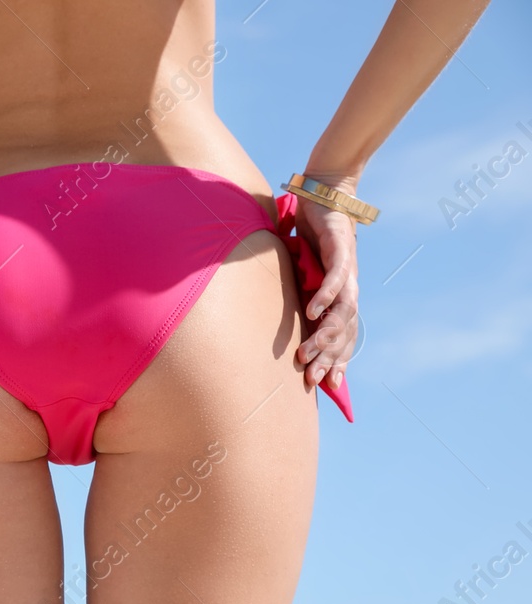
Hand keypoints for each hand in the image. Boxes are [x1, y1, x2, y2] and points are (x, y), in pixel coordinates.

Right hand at [292, 174, 361, 389]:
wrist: (328, 193)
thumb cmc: (313, 232)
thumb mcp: (302, 270)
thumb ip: (296, 290)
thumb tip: (280, 313)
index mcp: (340, 294)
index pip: (343, 334)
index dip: (338, 359)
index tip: (328, 385)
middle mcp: (348, 286)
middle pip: (345, 330)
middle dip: (329, 356)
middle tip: (314, 379)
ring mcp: (347, 269)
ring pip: (343, 310)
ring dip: (327, 334)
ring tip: (309, 353)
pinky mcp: (340, 249)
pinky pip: (336, 278)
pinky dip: (326, 296)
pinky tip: (314, 311)